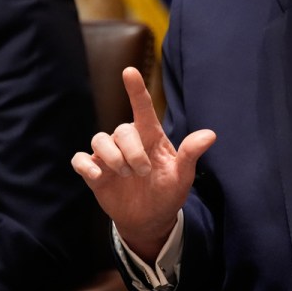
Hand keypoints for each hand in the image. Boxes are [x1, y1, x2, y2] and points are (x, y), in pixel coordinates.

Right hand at [71, 67, 215, 262]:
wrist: (150, 219)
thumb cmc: (168, 192)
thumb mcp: (183, 175)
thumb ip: (191, 154)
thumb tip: (211, 135)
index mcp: (151, 136)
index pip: (142, 107)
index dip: (135, 89)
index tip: (129, 71)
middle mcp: (128, 141)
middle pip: (121, 130)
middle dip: (132, 152)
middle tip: (143, 172)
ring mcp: (110, 156)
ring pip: (99, 140)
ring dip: (113, 158)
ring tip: (126, 175)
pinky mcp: (95, 171)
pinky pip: (80, 159)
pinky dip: (87, 166)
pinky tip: (99, 177)